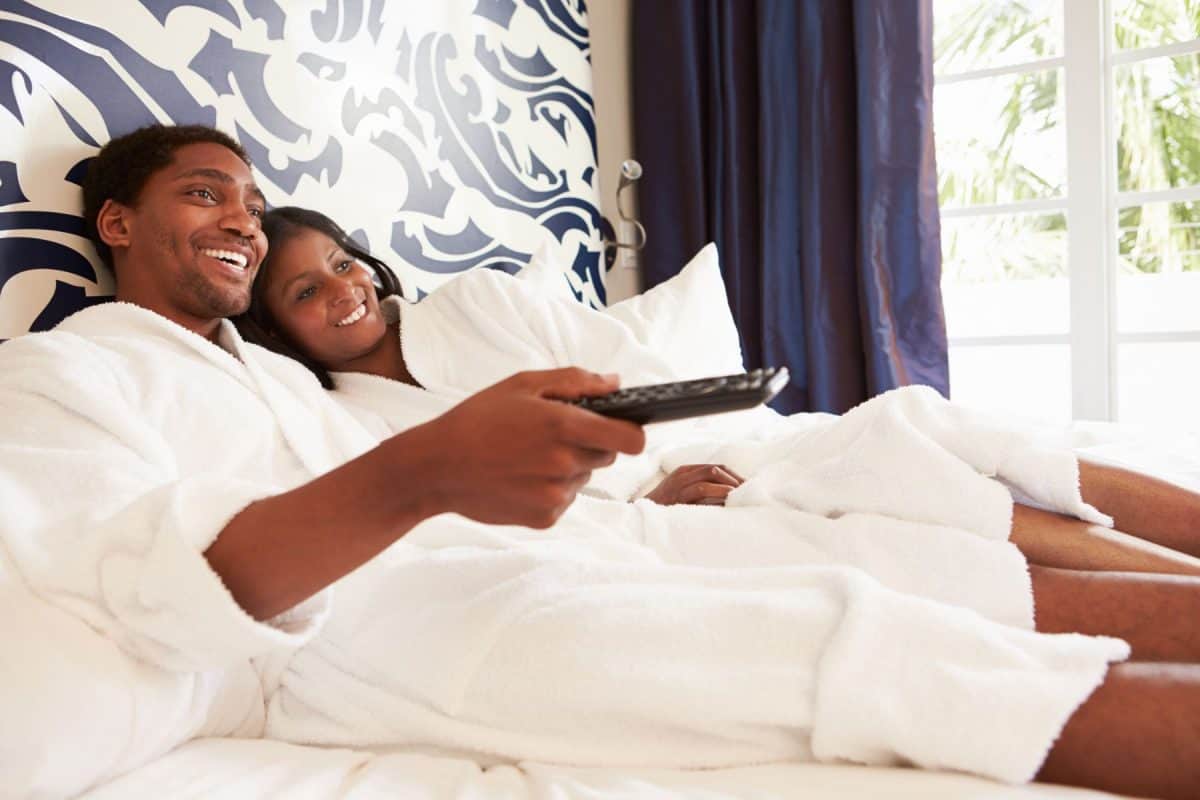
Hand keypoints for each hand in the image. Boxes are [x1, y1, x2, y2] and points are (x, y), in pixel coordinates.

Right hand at [407, 368, 645, 527]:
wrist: (437, 467)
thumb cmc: (478, 419)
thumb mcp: (523, 385)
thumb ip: (576, 381)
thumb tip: (616, 384)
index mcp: (564, 426)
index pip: (630, 440)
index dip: (632, 432)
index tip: (623, 428)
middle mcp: (565, 464)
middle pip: (607, 457)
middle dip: (590, 444)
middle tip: (552, 435)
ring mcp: (556, 495)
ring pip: (583, 478)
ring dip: (568, 467)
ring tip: (527, 456)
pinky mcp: (545, 518)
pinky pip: (564, 500)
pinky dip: (550, 489)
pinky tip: (520, 477)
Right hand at [643, 464, 743, 505]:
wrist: (639, 516)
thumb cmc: (664, 509)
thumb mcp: (681, 494)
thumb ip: (700, 490)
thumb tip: (728, 496)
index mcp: (685, 471)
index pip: (716, 467)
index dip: (734, 476)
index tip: (747, 487)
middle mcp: (683, 474)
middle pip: (715, 469)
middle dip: (735, 479)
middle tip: (748, 492)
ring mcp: (679, 484)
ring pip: (709, 476)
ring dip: (728, 485)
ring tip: (741, 495)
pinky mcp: (676, 496)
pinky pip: (700, 490)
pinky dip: (716, 492)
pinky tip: (727, 500)